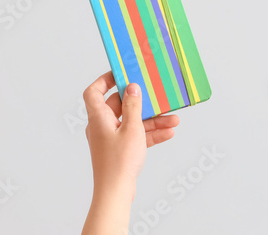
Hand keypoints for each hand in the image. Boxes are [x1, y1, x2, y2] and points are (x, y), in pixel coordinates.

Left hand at [83, 72, 178, 196]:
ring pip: (132, 122)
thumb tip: (132, 88)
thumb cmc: (119, 162)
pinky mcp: (119, 150)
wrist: (116, 193)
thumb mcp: (132, 129)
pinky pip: (135, 136)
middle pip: (120, 106)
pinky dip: (150, 134)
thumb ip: (133, 106)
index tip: (121, 73)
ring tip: (173, 119)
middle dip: (142, 104)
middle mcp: (102, 126)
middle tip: (157, 97)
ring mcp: (110, 139)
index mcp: (98, 117)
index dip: (105, 80)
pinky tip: (168, 133)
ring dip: (152, 121)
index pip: (94, 91)